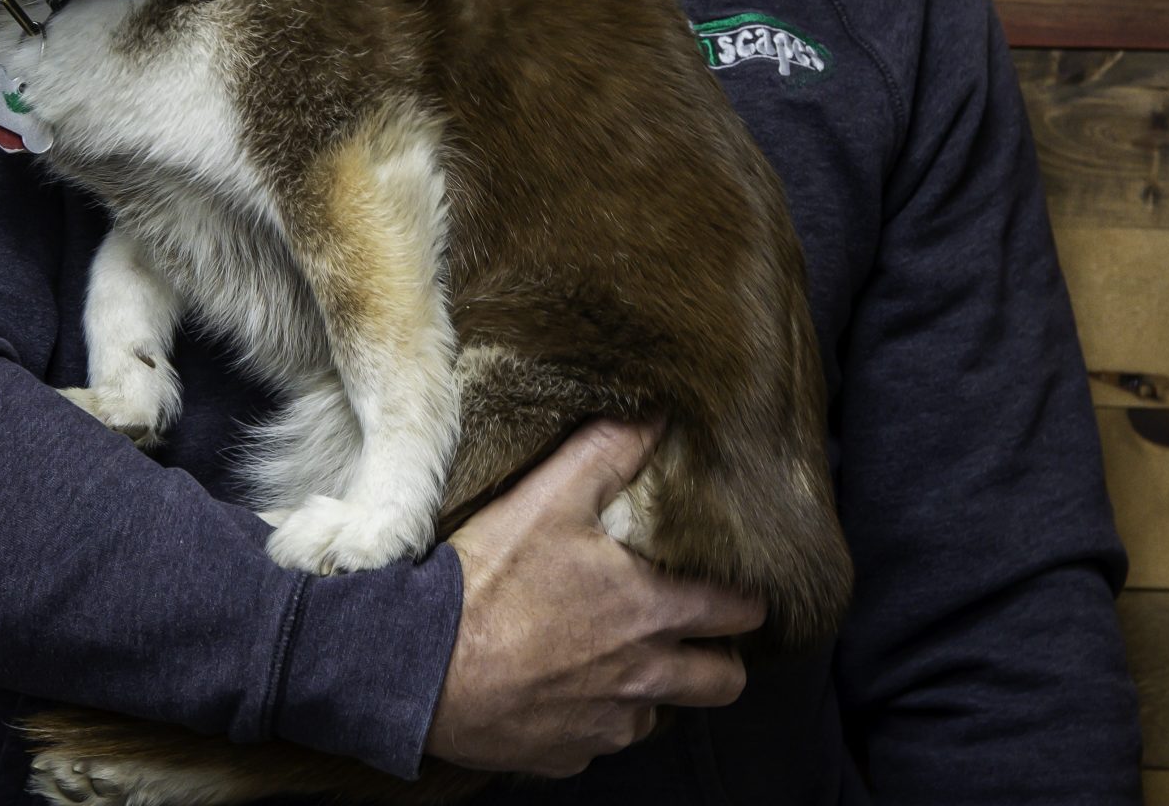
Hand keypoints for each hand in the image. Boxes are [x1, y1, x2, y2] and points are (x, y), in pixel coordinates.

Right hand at [423, 418, 764, 776]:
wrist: (423, 665)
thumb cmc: (492, 579)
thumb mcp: (551, 495)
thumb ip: (611, 451)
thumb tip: (660, 413)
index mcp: (652, 611)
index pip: (739, 614)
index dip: (745, 598)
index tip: (739, 588)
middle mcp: (643, 677)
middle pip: (723, 682)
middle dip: (721, 656)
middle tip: (698, 631)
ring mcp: (606, 724)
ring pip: (661, 715)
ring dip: (654, 688)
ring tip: (624, 654)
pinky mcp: (567, 754)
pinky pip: (602, 741)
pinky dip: (596, 717)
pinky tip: (566, 684)